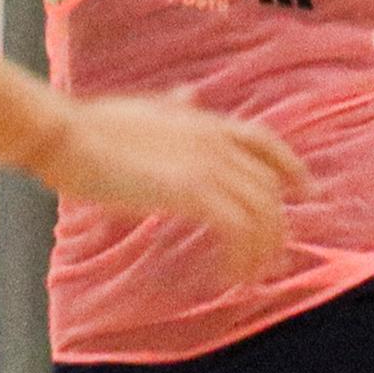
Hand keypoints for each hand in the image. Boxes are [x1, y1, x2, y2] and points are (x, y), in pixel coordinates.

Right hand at [30, 96, 305, 274]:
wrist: (66, 137)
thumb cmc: (91, 128)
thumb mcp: (144, 111)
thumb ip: (173, 107)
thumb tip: (189, 94)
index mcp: (204, 122)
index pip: (265, 142)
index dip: (292, 166)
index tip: (307, 191)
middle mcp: (214, 141)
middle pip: (268, 186)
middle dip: (277, 226)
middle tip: (276, 260)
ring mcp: (206, 165)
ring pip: (261, 212)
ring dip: (261, 250)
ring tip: (250, 278)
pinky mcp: (192, 191)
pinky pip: (237, 229)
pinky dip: (240, 257)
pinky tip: (227, 277)